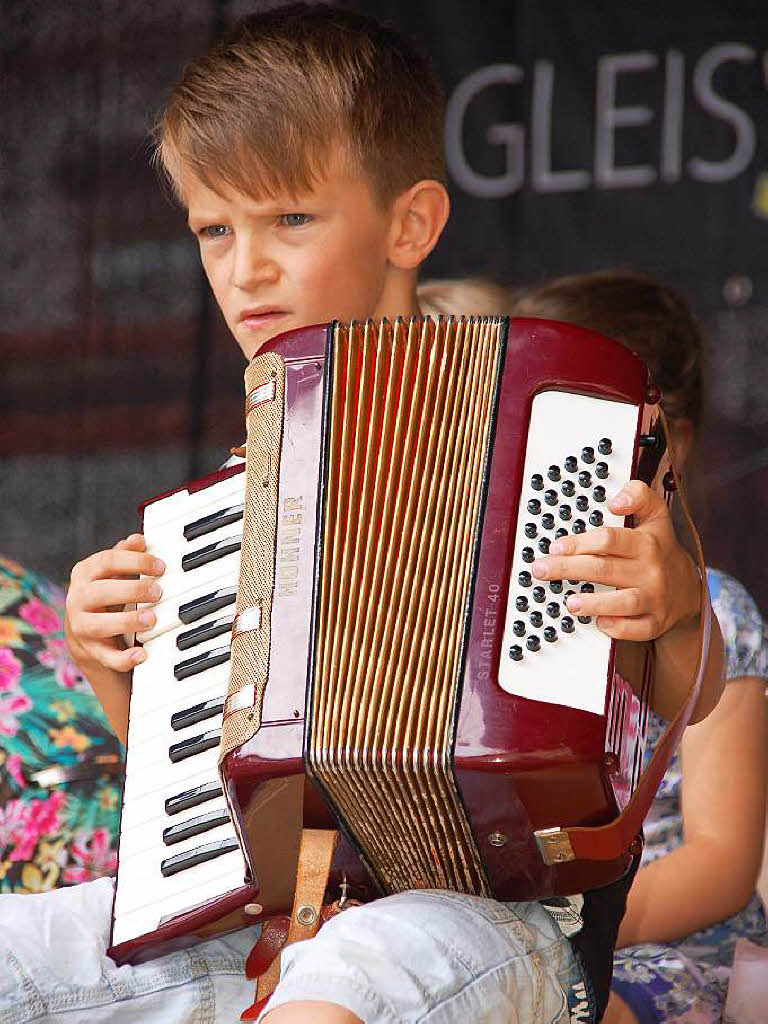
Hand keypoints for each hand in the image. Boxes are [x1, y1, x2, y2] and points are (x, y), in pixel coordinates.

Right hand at [65, 533, 164, 673]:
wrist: (87, 635)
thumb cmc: (107, 594)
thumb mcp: (112, 572)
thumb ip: (125, 555)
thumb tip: (138, 539)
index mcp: (85, 574)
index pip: (107, 561)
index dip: (135, 562)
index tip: (160, 566)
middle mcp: (78, 599)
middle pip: (101, 592)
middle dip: (131, 590)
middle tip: (157, 592)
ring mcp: (82, 627)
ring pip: (99, 625)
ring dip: (127, 621)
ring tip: (151, 619)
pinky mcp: (92, 652)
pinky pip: (107, 657)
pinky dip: (124, 658)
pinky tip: (142, 654)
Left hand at [531, 480, 700, 641]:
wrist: (687, 587)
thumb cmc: (660, 548)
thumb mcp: (655, 514)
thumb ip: (637, 495)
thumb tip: (616, 500)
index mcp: (646, 542)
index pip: (609, 540)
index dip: (579, 542)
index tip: (555, 547)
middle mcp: (650, 570)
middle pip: (605, 569)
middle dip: (568, 569)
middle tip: (541, 570)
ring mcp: (654, 598)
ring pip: (624, 602)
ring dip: (594, 603)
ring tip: (570, 603)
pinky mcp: (655, 622)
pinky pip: (637, 629)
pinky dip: (618, 628)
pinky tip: (600, 623)